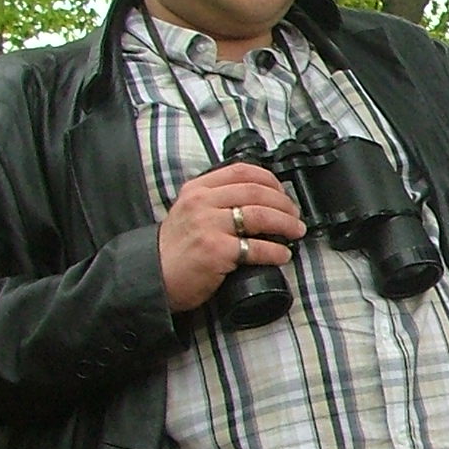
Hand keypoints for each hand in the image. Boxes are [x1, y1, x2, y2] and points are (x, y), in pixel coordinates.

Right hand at [157, 162, 306, 312]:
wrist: (153, 277)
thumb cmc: (175, 249)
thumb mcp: (189, 211)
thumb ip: (215, 199)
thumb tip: (258, 200)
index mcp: (197, 189)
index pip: (242, 171)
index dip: (271, 180)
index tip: (283, 193)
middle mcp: (202, 203)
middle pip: (257, 192)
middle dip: (285, 205)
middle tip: (295, 217)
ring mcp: (208, 226)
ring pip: (261, 216)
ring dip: (286, 224)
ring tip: (296, 232)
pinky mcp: (216, 251)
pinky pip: (256, 247)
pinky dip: (276, 252)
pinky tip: (282, 255)